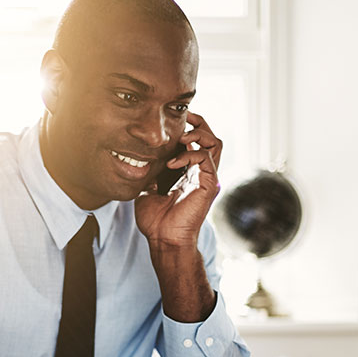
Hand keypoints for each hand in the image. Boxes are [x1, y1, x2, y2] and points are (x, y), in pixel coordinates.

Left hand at [135, 111, 221, 247]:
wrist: (163, 238)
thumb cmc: (155, 219)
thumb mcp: (147, 188)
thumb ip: (150, 172)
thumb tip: (142, 157)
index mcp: (189, 172)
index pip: (197, 142)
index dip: (189, 128)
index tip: (174, 121)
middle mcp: (200, 173)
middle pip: (211, 138)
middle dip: (199, 124)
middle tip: (185, 117)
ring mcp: (207, 178)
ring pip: (215, 144)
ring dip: (199, 134)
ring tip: (182, 137)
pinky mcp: (208, 185)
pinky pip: (206, 159)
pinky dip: (190, 154)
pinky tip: (171, 163)